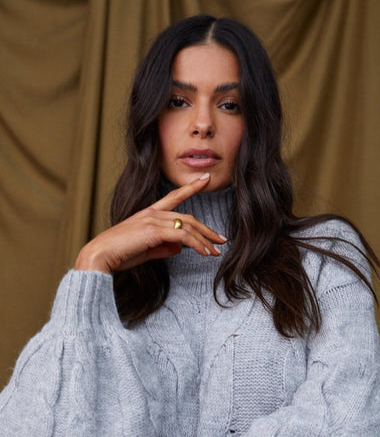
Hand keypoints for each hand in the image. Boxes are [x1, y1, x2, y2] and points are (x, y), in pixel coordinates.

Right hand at [74, 174, 226, 272]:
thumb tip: (180, 248)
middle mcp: (152, 213)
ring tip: (216, 251)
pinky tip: (205, 253)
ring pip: (188, 226)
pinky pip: (183, 236)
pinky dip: (197, 245)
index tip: (206, 179)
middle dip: (207, 229)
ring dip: (205, 240)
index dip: (191, 187)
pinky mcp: (154, 231)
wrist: (100, 256)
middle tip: (222, 239)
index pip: (174, 197)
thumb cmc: (119, 254)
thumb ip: (163, 247)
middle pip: (188, 217)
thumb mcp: (145, 250)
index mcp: (148, 213)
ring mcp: (153, 220)